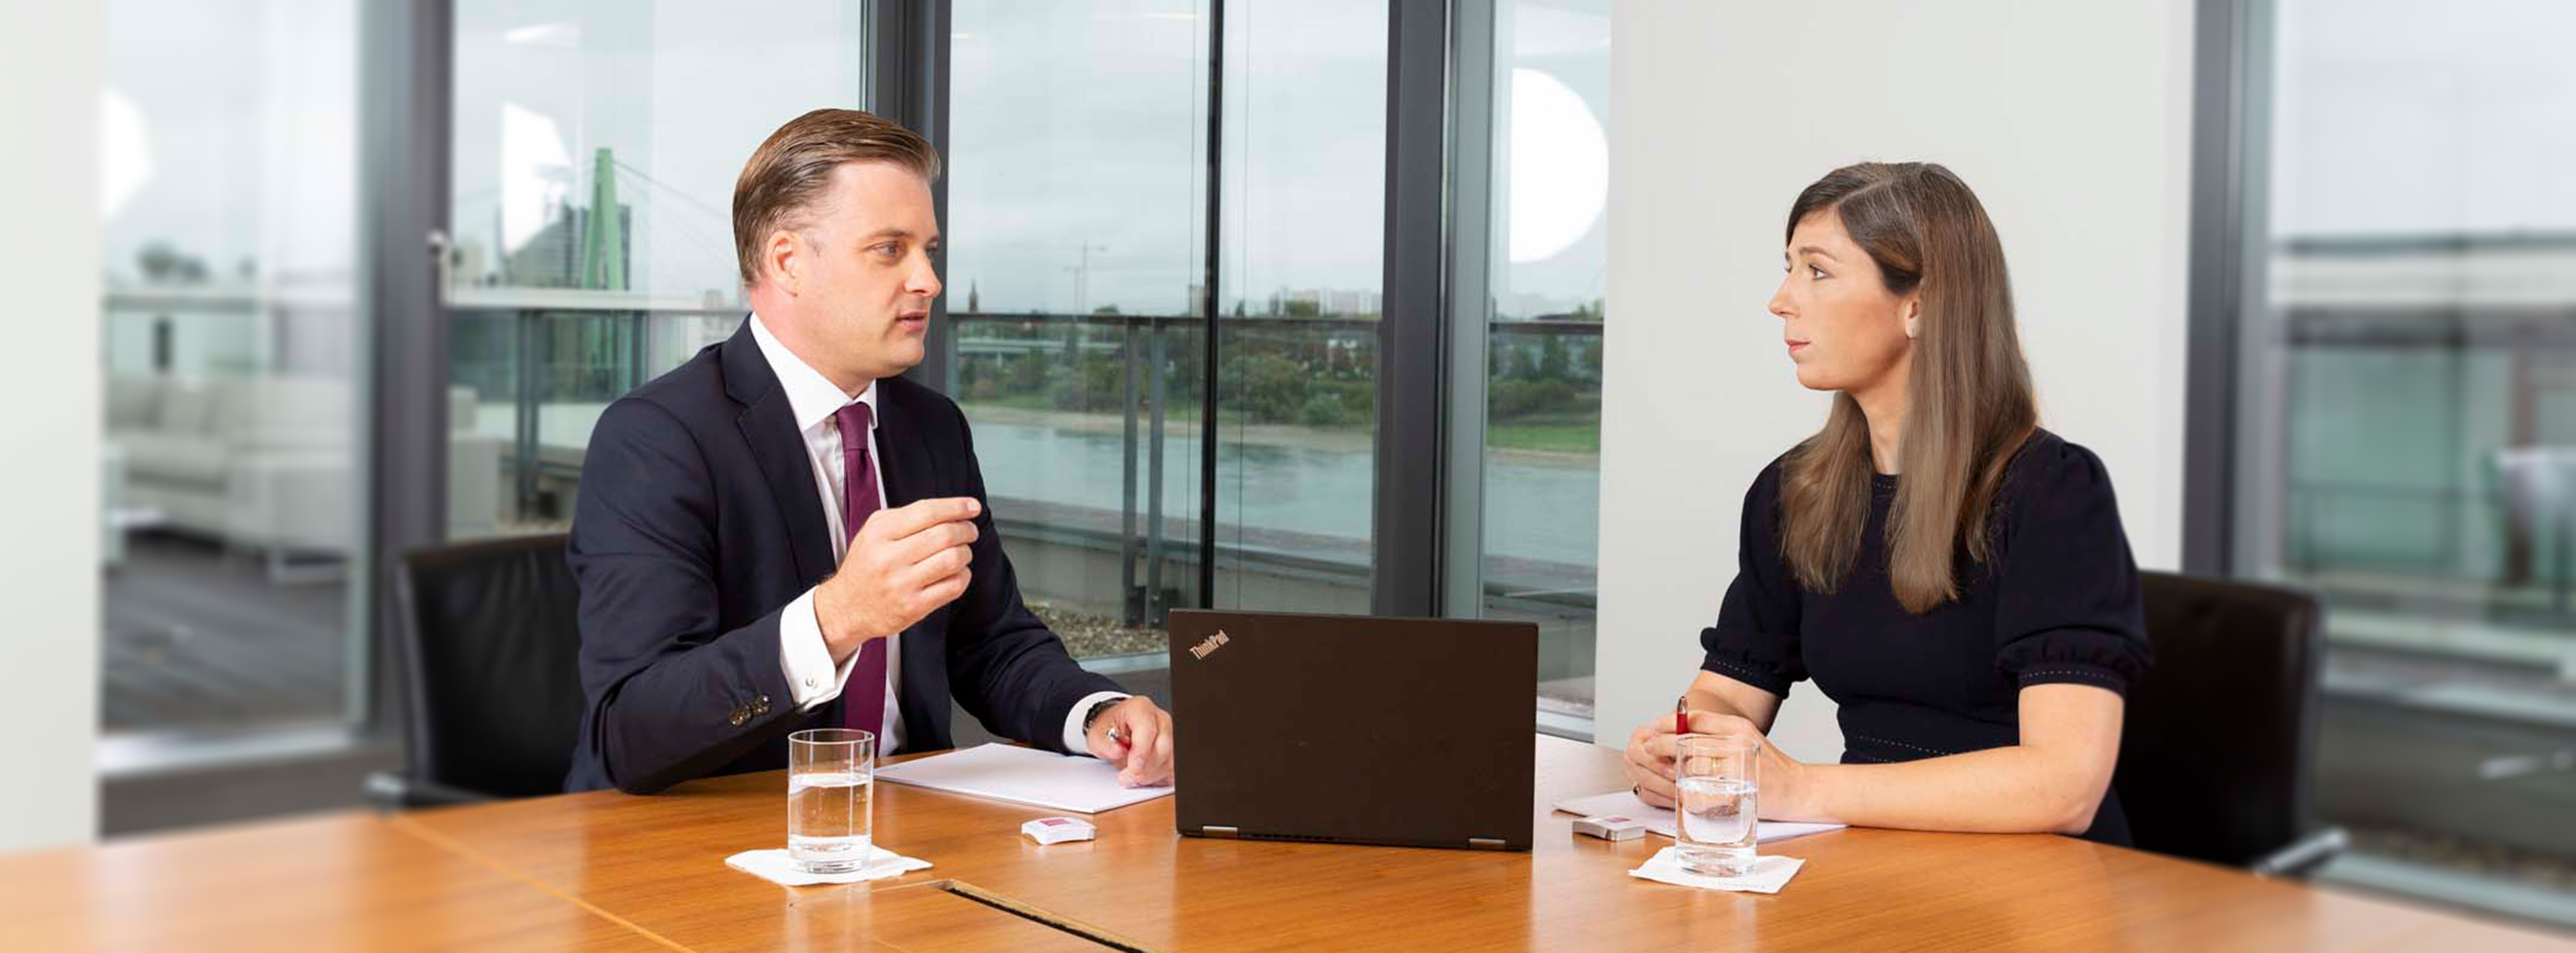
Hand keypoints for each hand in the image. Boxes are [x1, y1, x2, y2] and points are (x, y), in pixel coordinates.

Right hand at [814, 497, 980, 660]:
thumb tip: (950, 509)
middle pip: (945, 535)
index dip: (956, 507)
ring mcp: (902, 584)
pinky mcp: (914, 607)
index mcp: (880, 533)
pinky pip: (953, 586)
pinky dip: (963, 575)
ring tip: (962, 551)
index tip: (972, 506)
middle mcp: (889, 558)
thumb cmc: (866, 565)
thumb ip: (906, 517)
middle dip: (966, 529)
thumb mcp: (873, 532)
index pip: (927, 512)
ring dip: (966, 552)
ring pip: (953, 560)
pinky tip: (956, 572)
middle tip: (969, 530)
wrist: (847, 607)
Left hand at [1085, 696, 1174, 786]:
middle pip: (1163, 748)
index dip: (1141, 753)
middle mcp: (1160, 719)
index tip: (1132, 769)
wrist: (1115, 729)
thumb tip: (1118, 751)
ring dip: (1150, 776)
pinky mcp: (1173, 750)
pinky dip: (1158, 778)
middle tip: (1127, 778)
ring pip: (1170, 761)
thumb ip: (1105, 743)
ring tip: (1132, 777)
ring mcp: (1170, 734)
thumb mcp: (1097, 734)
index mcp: (1140, 709)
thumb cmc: (1109, 728)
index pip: (1147, 730)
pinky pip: (1173, 770)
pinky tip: (1143, 776)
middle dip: (1145, 769)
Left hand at [1625, 711, 1809, 816]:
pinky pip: (1702, 794)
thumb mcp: (1747, 739)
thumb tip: (1679, 732)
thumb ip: (1718, 733)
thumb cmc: (1771, 767)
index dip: (1670, 723)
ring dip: (1674, 773)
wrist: (1801, 790)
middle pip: (1688, 742)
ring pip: (1692, 767)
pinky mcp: (1739, 793)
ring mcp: (1739, 768)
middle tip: (1650, 751)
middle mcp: (1738, 743)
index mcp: (1738, 728)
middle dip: (1663, 747)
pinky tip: (1685, 797)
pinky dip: (1689, 797)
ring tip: (1666, 776)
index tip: (1654, 728)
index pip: (1696, 719)